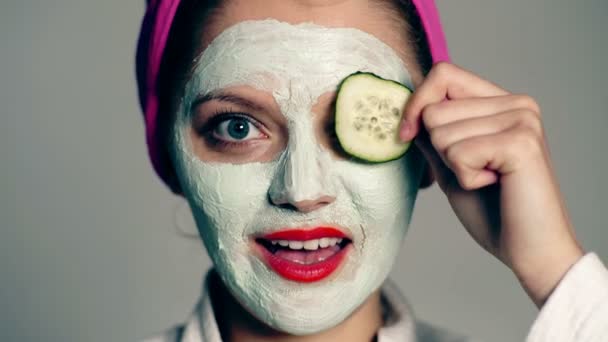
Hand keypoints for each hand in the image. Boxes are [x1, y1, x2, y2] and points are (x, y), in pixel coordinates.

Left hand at [400, 62, 584, 307]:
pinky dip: (465, 178)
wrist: (528, 250)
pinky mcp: (522, 142)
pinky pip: (458, 152)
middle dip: (438, 150)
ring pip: (440, 131)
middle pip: (434, 108)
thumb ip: (432, 133)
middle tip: (474, 172)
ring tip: (487, 180)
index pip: (443, 74)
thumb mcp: (450, 163)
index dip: (416, 104)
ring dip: (453, 167)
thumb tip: (406, 110)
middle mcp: (516, 103)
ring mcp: (522, 119)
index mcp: (501, 102)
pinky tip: (494, 186)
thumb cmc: (492, 209)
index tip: (406, 135)